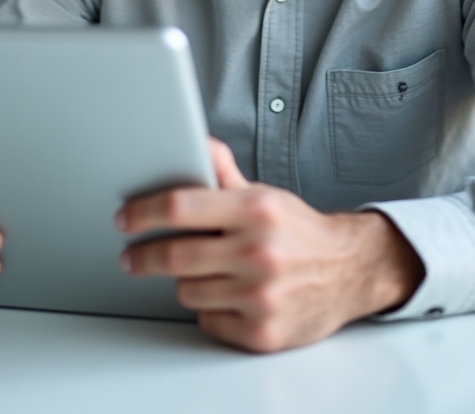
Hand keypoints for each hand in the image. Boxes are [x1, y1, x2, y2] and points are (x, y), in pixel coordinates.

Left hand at [115, 139, 424, 351]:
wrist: (349, 270)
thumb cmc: (299, 231)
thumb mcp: (264, 194)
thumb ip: (224, 173)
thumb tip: (196, 142)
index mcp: (255, 210)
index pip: (180, 207)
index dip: (143, 212)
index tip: (125, 218)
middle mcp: (258, 252)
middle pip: (174, 256)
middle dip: (143, 256)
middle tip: (131, 256)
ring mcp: (261, 296)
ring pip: (187, 292)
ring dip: (186, 282)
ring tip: (203, 272)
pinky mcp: (263, 333)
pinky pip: (209, 321)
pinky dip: (211, 310)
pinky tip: (227, 296)